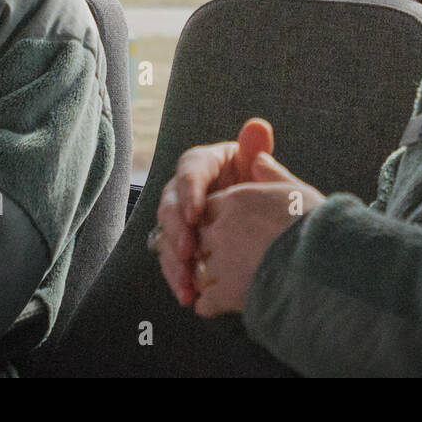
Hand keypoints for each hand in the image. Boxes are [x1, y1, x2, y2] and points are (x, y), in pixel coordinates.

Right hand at [155, 118, 275, 305]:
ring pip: (165, 237)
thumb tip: (257, 126)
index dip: (189, 192)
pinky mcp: (179, 244)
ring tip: (186, 281)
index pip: (189, 171)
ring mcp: (177, 219)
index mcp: (201, 165)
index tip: (196, 213)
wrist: (256, 212)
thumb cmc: (255, 182)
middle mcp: (183, 190)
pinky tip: (187, 295)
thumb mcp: (256, 166)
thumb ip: (254, 148)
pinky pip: (171, 261)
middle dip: (176, 230)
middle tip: (188, 250)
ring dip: (173, 260)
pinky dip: (178, 278)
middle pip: (170, 206)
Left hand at [193, 133, 325, 317]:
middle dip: (205, 248)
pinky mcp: (226, 294)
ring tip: (219, 283)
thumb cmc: (316, 225)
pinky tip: (217, 306)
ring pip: (197, 271)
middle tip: (220, 258)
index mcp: (237, 201)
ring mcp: (222, 262)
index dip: (215, 218)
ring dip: (205, 278)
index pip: (208, 206)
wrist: (326, 263)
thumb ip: (271, 174)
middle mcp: (223, 229)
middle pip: (197, 237)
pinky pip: (205, 302)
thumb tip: (258, 157)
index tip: (226, 228)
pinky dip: (209, 305)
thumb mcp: (295, 190)